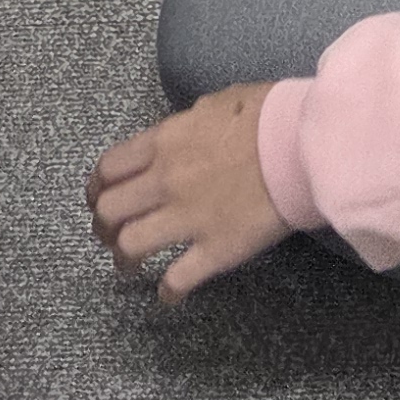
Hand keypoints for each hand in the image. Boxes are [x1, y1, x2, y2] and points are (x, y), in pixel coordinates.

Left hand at [87, 84, 292, 297]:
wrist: (302, 144)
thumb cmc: (268, 115)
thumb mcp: (217, 104)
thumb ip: (188, 123)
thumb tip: (183, 132)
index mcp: (163, 143)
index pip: (109, 169)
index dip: (97, 189)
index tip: (97, 199)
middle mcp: (165, 181)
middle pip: (110, 210)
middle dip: (102, 227)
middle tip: (108, 236)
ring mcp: (188, 217)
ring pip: (130, 245)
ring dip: (123, 259)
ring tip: (127, 268)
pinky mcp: (215, 248)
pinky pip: (178, 277)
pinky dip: (168, 291)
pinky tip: (168, 296)